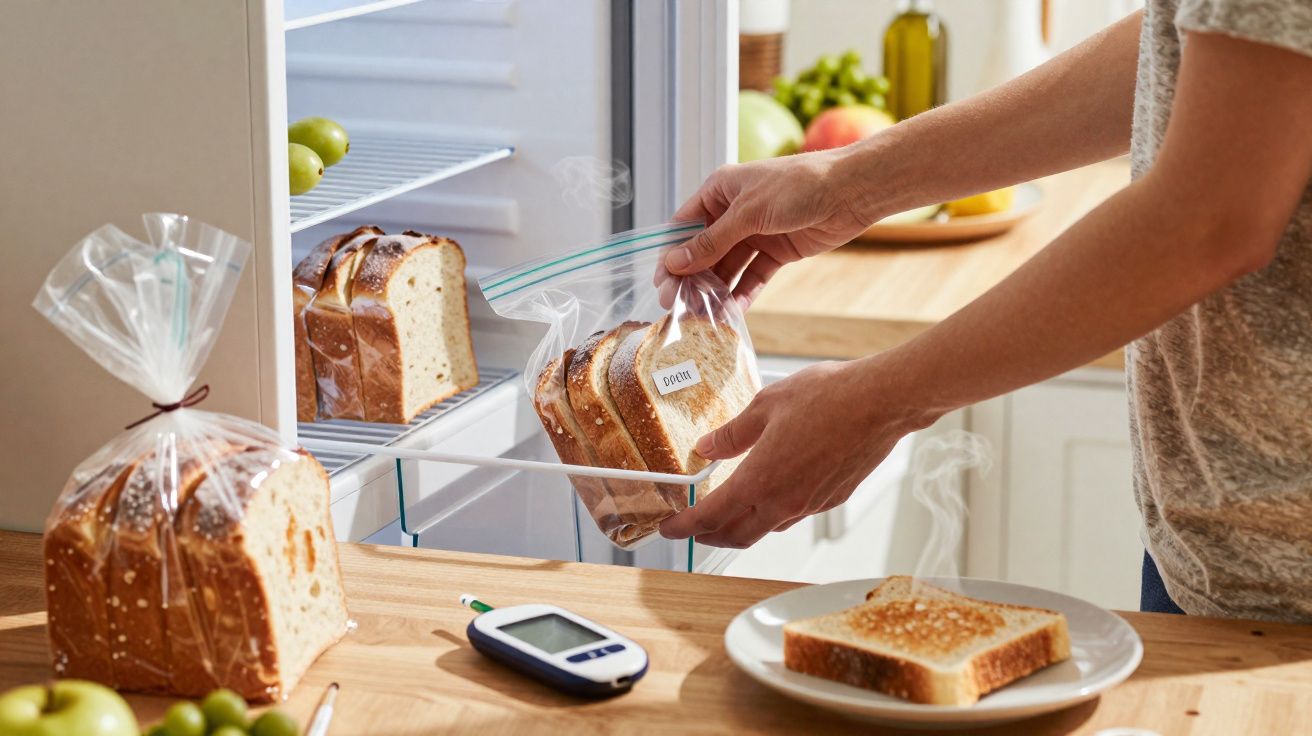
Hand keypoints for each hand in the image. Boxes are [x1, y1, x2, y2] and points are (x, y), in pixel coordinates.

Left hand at [659, 357, 934, 547]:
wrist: (883, 402)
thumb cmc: (830, 397)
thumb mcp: (767, 405)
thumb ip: (733, 433)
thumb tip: (708, 448)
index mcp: (760, 481)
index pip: (710, 517)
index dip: (684, 527)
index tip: (669, 529)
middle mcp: (784, 502)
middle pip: (736, 535)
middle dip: (709, 536)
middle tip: (694, 529)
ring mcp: (811, 504)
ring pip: (767, 528)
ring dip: (742, 526)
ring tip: (730, 511)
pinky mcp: (833, 498)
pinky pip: (794, 514)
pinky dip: (773, 512)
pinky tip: (772, 492)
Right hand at [664, 149, 878, 308]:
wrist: (850, 191)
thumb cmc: (799, 185)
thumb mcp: (748, 213)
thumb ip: (712, 241)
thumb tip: (675, 262)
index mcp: (720, 190)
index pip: (684, 227)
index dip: (671, 255)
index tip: (662, 283)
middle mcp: (734, 212)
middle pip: (703, 251)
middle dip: (691, 278)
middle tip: (678, 307)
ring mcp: (755, 233)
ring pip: (727, 267)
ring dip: (715, 290)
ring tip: (703, 316)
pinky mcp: (776, 251)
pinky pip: (752, 276)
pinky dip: (742, 293)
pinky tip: (732, 312)